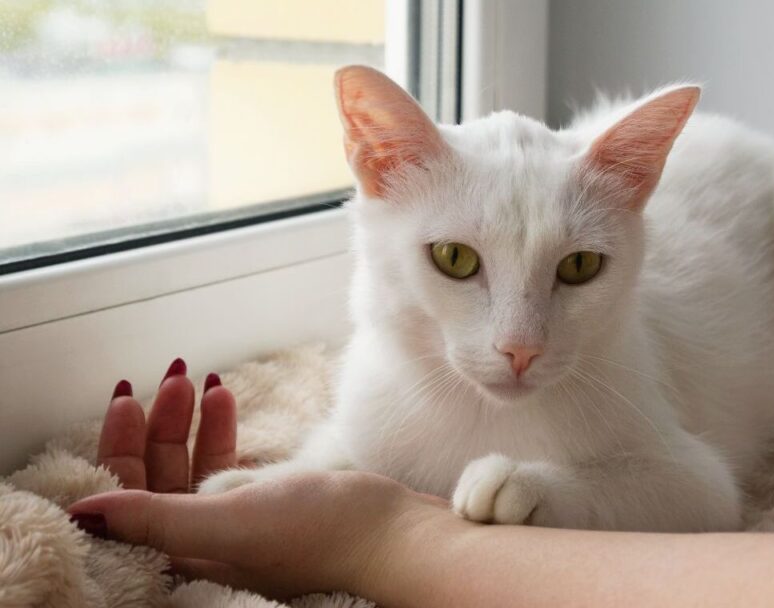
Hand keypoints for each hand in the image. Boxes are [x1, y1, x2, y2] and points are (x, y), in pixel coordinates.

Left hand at [73, 357, 458, 599]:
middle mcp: (203, 544)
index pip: (128, 498)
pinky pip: (228, 465)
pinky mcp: (268, 508)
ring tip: (198, 378)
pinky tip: (225, 398)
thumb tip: (84, 514)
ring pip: (193, 466)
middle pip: (159, 476)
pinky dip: (221, 431)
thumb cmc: (324, 535)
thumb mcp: (231, 523)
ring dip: (191, 420)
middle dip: (160, 422)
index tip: (129, 394)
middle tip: (173, 373)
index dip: (121, 445)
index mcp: (184, 554)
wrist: (397, 535)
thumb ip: (155, 518)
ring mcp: (237, 525)